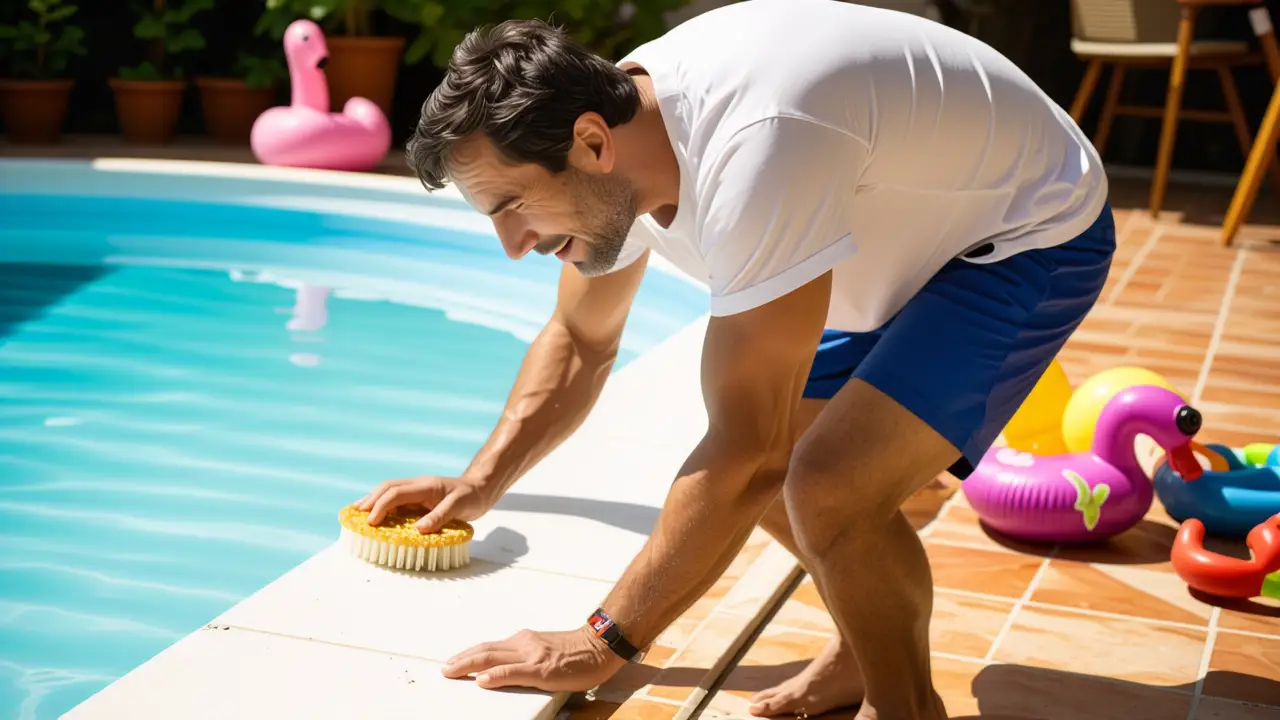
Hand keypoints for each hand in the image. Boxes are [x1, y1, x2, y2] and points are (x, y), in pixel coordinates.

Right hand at [356, 475, 493, 532]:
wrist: (481, 489)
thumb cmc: (471, 497)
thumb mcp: (460, 506)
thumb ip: (440, 516)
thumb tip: (419, 529)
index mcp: (425, 485)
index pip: (396, 492)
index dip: (382, 506)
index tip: (372, 523)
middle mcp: (417, 485)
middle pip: (387, 488)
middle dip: (370, 501)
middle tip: (355, 516)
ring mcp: (416, 490)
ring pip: (388, 491)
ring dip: (372, 500)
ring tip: (355, 512)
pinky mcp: (417, 497)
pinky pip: (395, 498)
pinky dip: (381, 504)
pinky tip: (372, 512)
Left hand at [442, 627, 625, 691]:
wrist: (599, 647)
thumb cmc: (576, 651)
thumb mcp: (545, 648)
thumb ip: (524, 655)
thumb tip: (503, 668)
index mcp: (524, 640)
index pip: (489, 647)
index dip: (469, 654)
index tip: (453, 662)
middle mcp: (524, 644)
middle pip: (485, 650)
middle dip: (462, 660)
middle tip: (444, 669)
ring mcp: (532, 656)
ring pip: (493, 658)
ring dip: (469, 665)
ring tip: (452, 672)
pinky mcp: (542, 669)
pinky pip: (513, 672)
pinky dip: (495, 675)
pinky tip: (482, 680)